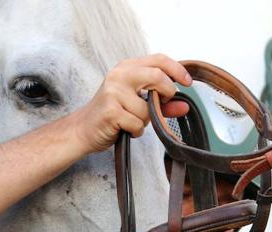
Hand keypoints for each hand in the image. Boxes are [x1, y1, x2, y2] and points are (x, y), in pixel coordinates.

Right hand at [74, 54, 192, 153]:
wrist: (83, 129)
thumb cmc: (112, 114)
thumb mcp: (138, 104)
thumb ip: (162, 104)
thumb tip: (184, 106)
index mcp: (126, 68)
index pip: (158, 59)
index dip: (177, 70)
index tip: (187, 82)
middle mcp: (119, 75)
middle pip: (157, 76)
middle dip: (167, 92)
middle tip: (165, 103)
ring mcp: (113, 92)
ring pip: (148, 109)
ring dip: (145, 121)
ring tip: (132, 121)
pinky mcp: (111, 111)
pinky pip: (138, 124)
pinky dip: (136, 131)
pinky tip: (125, 129)